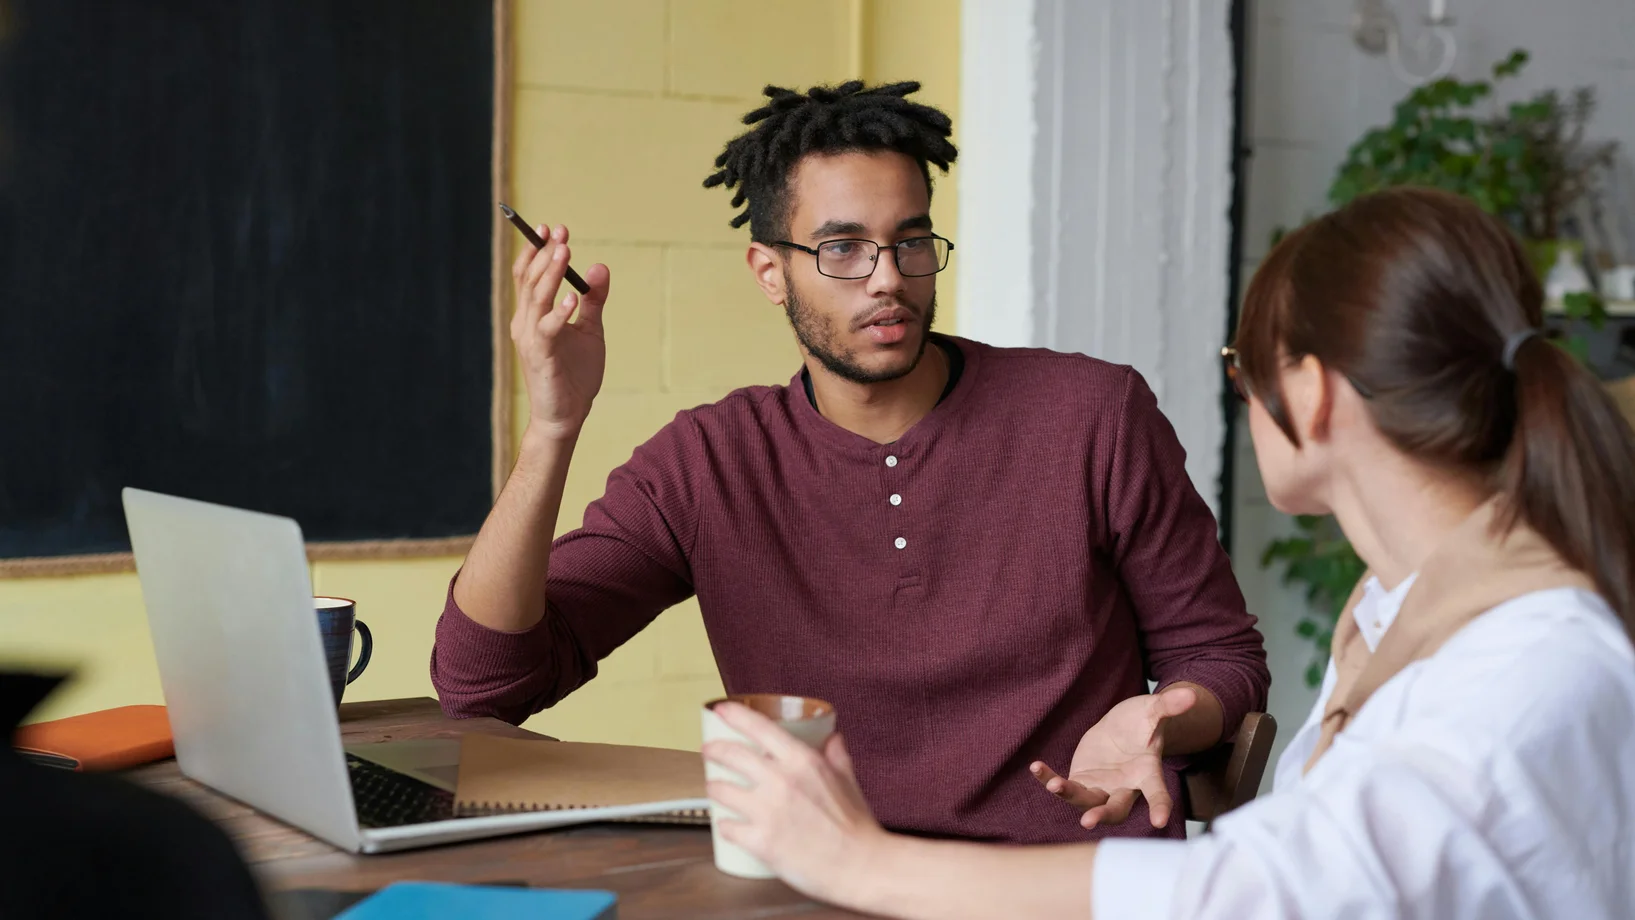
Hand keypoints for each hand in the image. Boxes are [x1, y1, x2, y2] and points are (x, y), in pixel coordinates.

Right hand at [510, 223, 610, 439]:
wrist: (566, 415)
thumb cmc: (574, 374)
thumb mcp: (590, 330)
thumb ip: (594, 300)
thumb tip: (600, 267)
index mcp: (533, 315)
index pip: (529, 276)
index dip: (536, 251)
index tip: (552, 228)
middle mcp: (526, 323)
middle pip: (530, 281)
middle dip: (544, 254)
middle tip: (560, 232)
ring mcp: (531, 340)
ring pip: (536, 299)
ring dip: (550, 274)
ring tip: (564, 251)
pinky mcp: (542, 357)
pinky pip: (548, 330)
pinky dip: (559, 312)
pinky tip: (572, 298)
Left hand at [702, 703, 888, 904]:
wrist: (860, 866)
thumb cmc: (856, 826)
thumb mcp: (848, 779)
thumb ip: (836, 755)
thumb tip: (831, 738)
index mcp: (802, 761)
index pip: (759, 726)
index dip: (734, 714)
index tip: (721, 709)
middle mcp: (781, 781)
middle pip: (730, 754)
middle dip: (714, 750)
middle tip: (709, 751)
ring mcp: (767, 811)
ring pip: (720, 790)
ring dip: (714, 788)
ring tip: (715, 790)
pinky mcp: (760, 841)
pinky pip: (727, 827)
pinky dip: (724, 825)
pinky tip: (728, 825)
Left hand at [1029, 684, 1197, 829]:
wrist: (1123, 728)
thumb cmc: (1142, 722)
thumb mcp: (1153, 711)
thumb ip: (1168, 705)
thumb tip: (1190, 694)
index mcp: (1147, 773)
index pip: (1157, 793)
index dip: (1159, 807)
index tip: (1159, 822)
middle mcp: (1124, 787)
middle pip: (1116, 808)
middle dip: (1103, 815)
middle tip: (1088, 821)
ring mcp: (1101, 787)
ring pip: (1086, 800)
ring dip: (1069, 795)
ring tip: (1055, 785)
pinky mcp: (1082, 781)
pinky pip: (1064, 786)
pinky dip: (1049, 779)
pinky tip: (1036, 767)